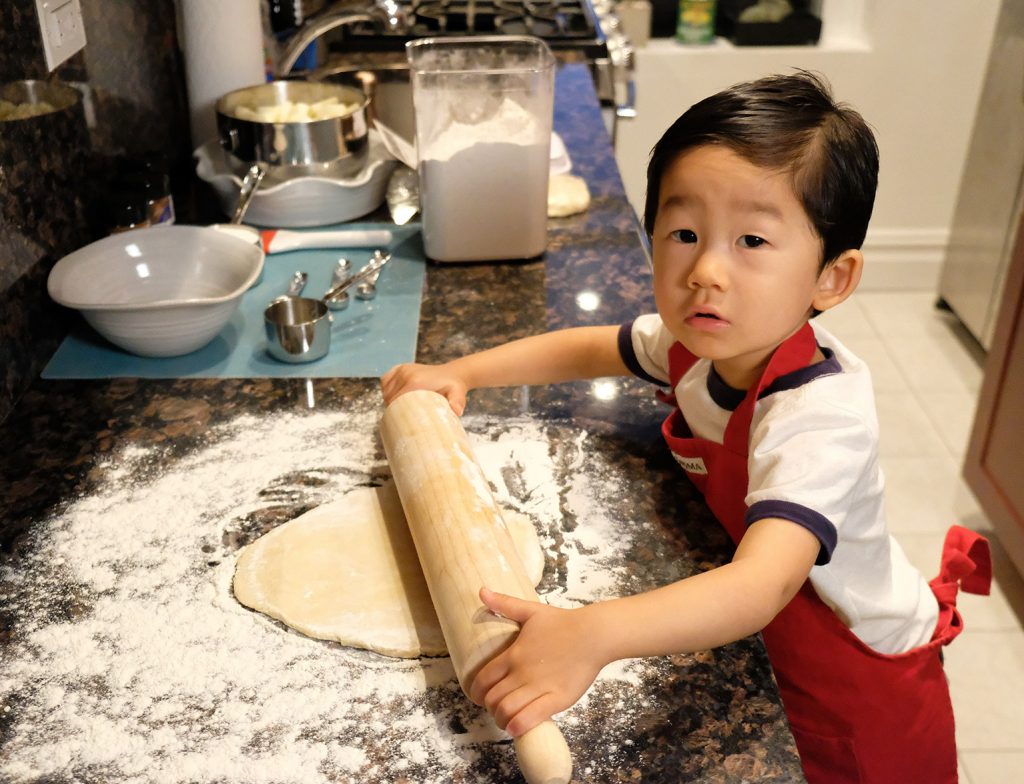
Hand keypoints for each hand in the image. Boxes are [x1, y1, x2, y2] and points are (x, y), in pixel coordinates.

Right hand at [380, 362, 468, 414]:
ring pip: (386, 390)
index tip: (400, 423)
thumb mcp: (457, 394)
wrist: (453, 374)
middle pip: (389, 396)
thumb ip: (457, 402)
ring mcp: (403, 369)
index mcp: (416, 381)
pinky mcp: (401, 367)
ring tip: (398, 409)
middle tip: (400, 418)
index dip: (395, 413)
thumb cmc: (454, 387)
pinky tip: (394, 396)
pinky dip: (387, 389)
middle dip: (392, 408)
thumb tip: (457, 411)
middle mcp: (407, 373)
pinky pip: (385, 380)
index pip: (396, 401)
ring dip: (389, 399)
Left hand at [470, 588, 607, 736]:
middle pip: (492, 698)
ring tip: (507, 718)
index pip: (483, 680)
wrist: (593, 634)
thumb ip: (505, 604)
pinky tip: (517, 726)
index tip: (480, 696)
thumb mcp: (530, 610)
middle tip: (497, 707)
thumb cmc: (563, 622)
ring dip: (502, 719)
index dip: (476, 692)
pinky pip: (529, 719)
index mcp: (513, 654)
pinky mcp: (557, 699)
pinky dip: (517, 726)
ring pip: (506, 711)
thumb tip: (481, 590)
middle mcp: (522, 672)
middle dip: (490, 707)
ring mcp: (539, 686)